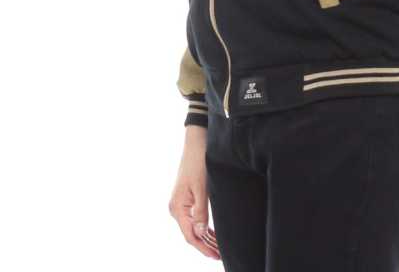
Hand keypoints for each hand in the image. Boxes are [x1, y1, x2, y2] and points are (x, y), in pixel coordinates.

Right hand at [168, 126, 219, 259]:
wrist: (197, 142)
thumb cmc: (199, 162)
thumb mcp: (202, 188)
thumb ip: (200, 212)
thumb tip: (200, 232)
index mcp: (178, 207)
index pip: (190, 235)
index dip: (203, 248)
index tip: (217, 255)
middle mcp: (177, 208)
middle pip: (192, 234)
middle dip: (206, 245)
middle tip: (221, 255)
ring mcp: (181, 204)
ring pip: (193, 227)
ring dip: (206, 238)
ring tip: (219, 248)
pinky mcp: (186, 199)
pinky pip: (194, 219)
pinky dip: (204, 228)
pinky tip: (213, 233)